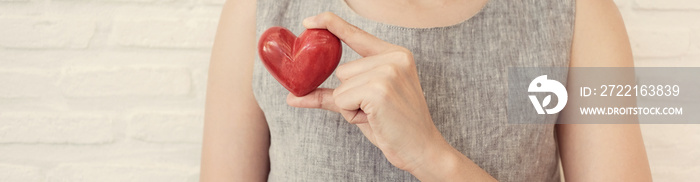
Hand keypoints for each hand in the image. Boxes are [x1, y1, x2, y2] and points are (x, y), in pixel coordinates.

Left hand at [286, 12, 449, 173]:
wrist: (422, 149)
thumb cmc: (394, 127)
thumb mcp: (363, 104)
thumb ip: (332, 95)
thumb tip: (292, 96)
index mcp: (395, 55)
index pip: (356, 34)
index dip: (331, 24)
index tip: (308, 20)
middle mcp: (394, 58)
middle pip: (342, 70)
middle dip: (350, 95)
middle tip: (377, 109)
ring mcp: (387, 72)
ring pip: (341, 86)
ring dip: (350, 106)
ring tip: (377, 114)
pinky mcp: (379, 90)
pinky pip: (342, 100)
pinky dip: (351, 114)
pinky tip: (374, 119)